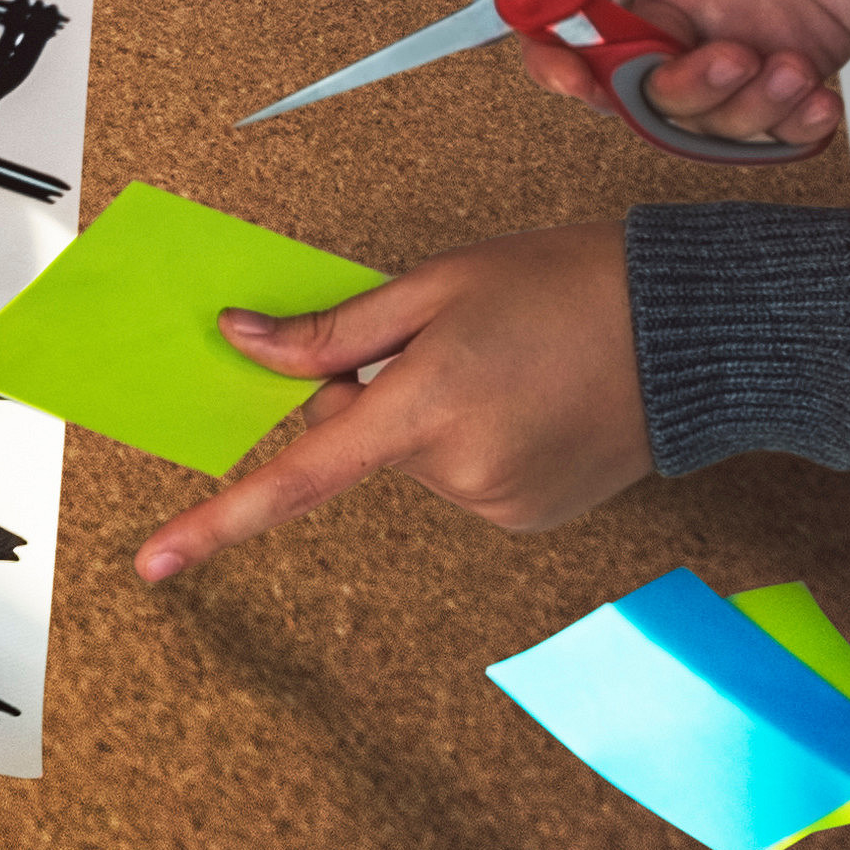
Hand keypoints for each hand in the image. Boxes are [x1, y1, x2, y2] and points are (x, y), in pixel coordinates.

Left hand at [133, 221, 650, 578]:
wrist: (696, 329)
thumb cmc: (568, 286)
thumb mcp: (435, 286)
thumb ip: (331, 331)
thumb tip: (242, 344)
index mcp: (422, 412)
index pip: (296, 480)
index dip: (216, 523)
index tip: (154, 562)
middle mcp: (458, 473)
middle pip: (362, 443)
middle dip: (377, 397)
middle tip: (451, 346)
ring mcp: (498, 503)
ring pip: (414, 461)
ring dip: (433, 418)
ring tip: (509, 370)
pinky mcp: (529, 518)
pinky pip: (462, 478)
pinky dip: (476, 442)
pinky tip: (531, 403)